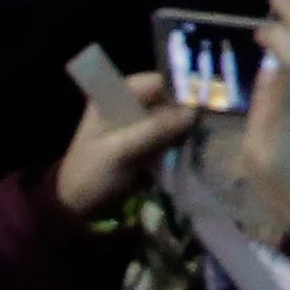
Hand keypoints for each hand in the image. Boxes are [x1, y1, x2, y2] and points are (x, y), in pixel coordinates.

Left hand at [52, 72, 197, 221]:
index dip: (182, 91)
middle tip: (210, 126)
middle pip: (170, 98)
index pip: (159, 82)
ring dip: (189, 128)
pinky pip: (173, 135)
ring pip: (175, 117)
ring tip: (206, 139)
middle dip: (189, 111)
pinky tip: (196, 149)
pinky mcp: (149, 142)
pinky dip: (184, 141)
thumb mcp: (120, 150)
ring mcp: (141, 123)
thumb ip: (155, 129)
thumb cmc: (92, 173)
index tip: (205, 107)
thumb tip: (194, 112)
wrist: (78, 207)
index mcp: (116, 96)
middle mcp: (131, 103)